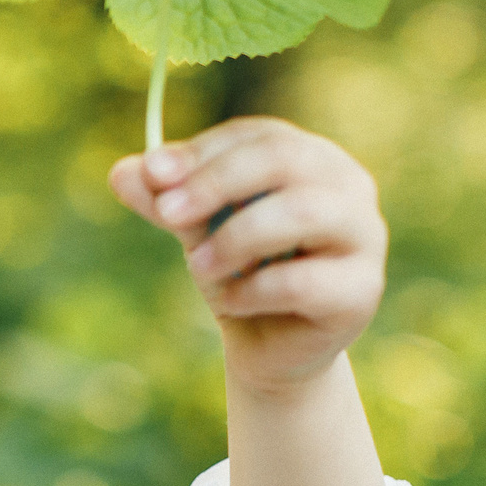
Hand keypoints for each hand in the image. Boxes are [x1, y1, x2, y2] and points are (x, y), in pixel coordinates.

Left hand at [109, 117, 386, 397]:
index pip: (259, 135)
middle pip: (284, 158)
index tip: (152, 172)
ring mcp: (364, 236)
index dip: (204, 151)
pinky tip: (229, 301)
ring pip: (302, 211)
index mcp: (311, 157)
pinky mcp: (361, 291)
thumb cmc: (238, 275)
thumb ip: (166, 201)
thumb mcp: (197, 232)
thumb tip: (121, 171)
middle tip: (166, 213)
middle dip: (216, 182)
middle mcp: (349, 185)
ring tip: (196, 266)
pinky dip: (254, 289)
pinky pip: (302, 280)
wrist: (269, 349)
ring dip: (236, 237)